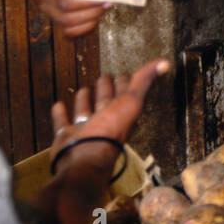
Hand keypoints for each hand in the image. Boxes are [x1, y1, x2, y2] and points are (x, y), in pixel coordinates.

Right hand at [49, 60, 169, 177]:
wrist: (82, 161)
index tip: (125, 73)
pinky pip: (62, 124)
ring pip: (85, 111)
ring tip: (84, 89)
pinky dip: (60, 115)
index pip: (125, 93)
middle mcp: (104, 122)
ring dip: (84, 100)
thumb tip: (164, 63)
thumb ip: (143, 82)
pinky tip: (58, 105)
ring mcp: (85, 130)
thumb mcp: (130, 102)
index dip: (126, 82)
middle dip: (106, 89)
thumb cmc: (108, 132)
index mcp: (121, 113)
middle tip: (104, 76)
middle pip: (106, 101)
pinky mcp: (66, 138)